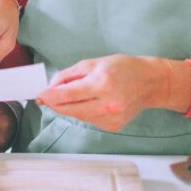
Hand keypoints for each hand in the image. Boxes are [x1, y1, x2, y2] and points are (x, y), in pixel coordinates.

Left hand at [36, 55, 190, 131]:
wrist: (151, 82)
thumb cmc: (124, 68)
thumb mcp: (94, 63)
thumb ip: (70, 75)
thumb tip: (51, 86)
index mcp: (102, 84)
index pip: (67, 95)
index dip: (49, 96)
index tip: (39, 95)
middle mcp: (107, 104)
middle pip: (70, 109)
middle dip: (55, 104)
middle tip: (45, 98)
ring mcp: (111, 118)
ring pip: (78, 116)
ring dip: (68, 108)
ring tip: (70, 96)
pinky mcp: (113, 127)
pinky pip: (89, 120)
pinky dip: (82, 112)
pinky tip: (88, 102)